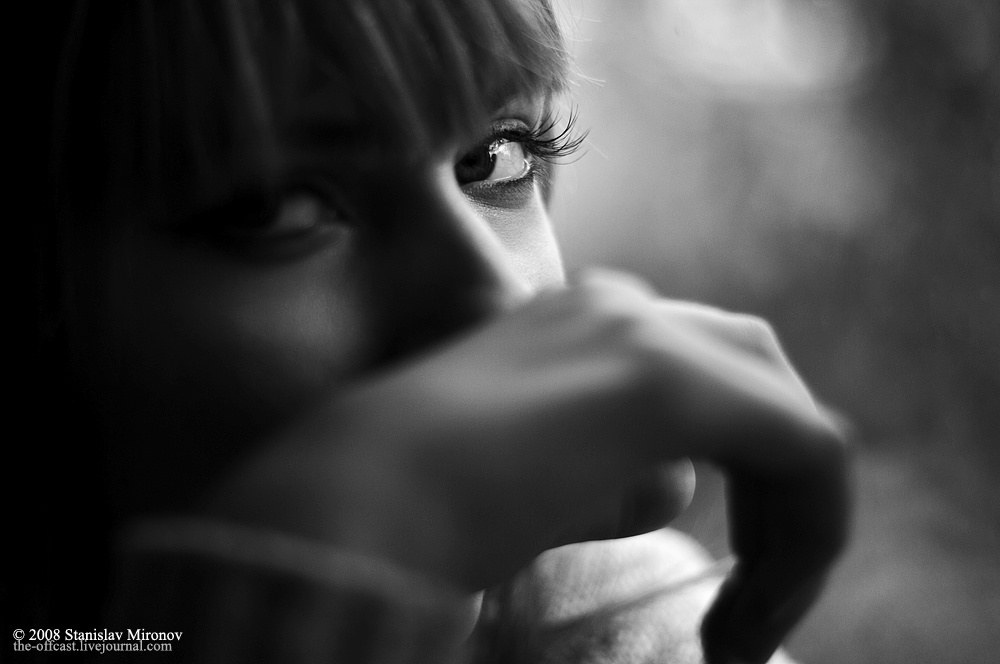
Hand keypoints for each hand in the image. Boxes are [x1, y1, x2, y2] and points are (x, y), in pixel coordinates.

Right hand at [208, 269, 850, 663]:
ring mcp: (640, 333)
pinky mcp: (662, 381)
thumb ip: (610, 472)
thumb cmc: (420, 502)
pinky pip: (805, 447)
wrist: (348, 503)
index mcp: (581, 324)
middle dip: (781, 488)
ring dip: (796, 522)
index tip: (722, 599)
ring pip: (788, 410)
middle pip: (760, 374)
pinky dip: (809, 529)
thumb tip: (672, 485)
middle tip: (760, 599)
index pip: (706, 379)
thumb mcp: (537, 483)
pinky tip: (760, 610)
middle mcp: (617, 308)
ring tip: (754, 625)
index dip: (744, 484)